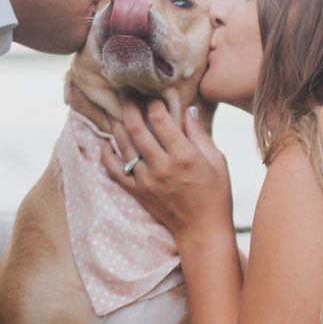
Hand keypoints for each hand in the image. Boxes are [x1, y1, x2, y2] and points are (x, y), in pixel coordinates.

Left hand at [104, 95, 234, 245]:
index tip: (151, 93)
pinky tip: (105, 143)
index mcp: (183, 155)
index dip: (152, 102)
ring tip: (113, 111)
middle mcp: (161, 166)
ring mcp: (146, 180)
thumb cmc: (215, 195)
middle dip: (128, 106)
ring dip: (116, 125)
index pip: (160, 119)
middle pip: (136, 128)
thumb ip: (199, 134)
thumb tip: (187, 109)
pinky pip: (115, 171)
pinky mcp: (137, 192)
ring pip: (123, 146)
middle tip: (124, 92)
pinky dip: (107, 156)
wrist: (202, 231)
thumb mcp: (217, 161)